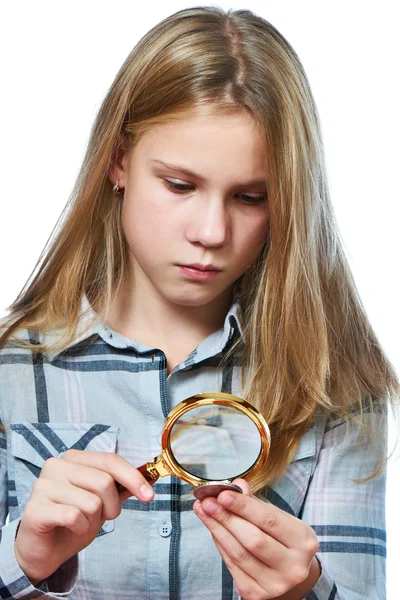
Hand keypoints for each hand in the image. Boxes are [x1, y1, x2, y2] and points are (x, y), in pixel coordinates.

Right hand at [14, 449, 153, 582]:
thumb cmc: (72, 522)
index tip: (149, 495)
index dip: (133, 477)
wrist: (43, 551)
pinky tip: (69, 529)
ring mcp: (43, 485)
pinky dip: (79, 528)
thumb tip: (150, 478)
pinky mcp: (35, 508)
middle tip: (100, 517)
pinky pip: (74, 517)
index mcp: (73, 458)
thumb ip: (121, 488)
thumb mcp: (102, 503)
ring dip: (93, 521)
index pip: (110, 460)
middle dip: (111, 506)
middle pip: (104, 481)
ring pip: (91, 502)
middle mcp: (56, 465)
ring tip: (80, 524)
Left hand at [193, 479, 319, 599]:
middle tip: (208, 502)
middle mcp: (294, 567)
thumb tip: (237, 486)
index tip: (222, 494)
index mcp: (303, 541)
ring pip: (239, 554)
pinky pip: (232, 566)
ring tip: (203, 511)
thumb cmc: (283, 539)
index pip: (269, 520)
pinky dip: (220, 544)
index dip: (243, 506)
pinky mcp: (256, 595)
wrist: (290, 571)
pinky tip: (213, 529)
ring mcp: (276, 584)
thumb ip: (256, 503)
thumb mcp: (279, 518)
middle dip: (226, 518)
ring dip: (217, 530)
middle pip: (253, 539)